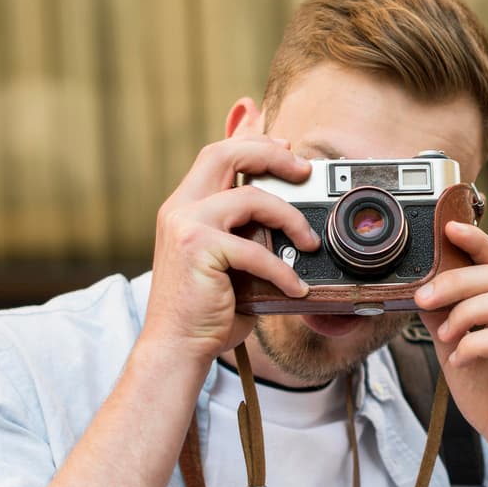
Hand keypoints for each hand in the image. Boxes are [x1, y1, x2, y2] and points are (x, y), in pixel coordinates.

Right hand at [139, 135, 315, 363]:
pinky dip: (282, 270)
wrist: (177, 345)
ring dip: (290, 217)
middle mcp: (180, 208)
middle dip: (271, 154)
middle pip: (225, 154)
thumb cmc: (207, 309)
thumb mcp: (229, 263)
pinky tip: (295, 287)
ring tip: (310, 242)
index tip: (285, 146)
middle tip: (304, 170)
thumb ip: (247, 235)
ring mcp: (185, 225)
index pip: (217, 154)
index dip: (251, 140)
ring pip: (249, 197)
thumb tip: (290, 223)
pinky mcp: (198, 249)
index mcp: (184, 206)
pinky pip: (255, 249)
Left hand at [413, 221, 487, 478]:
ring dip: (465, 313)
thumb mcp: (456, 350)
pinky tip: (460, 359)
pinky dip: (475, 344)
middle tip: (424, 297)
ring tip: (445, 336)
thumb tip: (417, 289)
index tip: (448, 228)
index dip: (477, 241)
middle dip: (455, 281)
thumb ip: (443, 319)